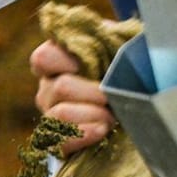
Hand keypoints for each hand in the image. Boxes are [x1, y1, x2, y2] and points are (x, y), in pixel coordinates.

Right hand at [30, 39, 114, 154]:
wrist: (133, 101)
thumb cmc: (124, 67)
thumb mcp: (119, 45)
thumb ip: (110, 37)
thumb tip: (117, 35)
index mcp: (57, 61)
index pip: (44, 59)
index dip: (63, 60)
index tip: (91, 64)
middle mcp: (48, 87)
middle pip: (60, 88)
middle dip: (93, 93)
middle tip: (112, 96)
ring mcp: (51, 115)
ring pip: (60, 116)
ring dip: (91, 115)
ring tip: (111, 117)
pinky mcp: (58, 141)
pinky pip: (60, 142)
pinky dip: (82, 136)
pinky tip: (101, 131)